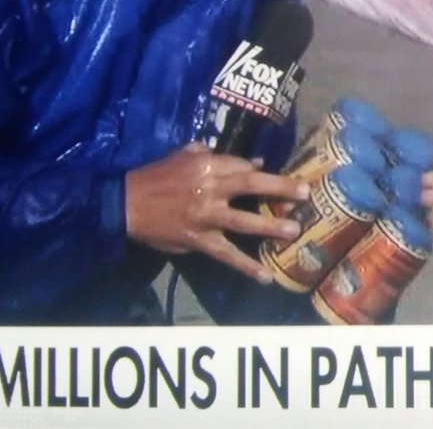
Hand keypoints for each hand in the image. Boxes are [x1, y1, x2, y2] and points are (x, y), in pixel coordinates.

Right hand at [125, 143, 310, 282]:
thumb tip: (254, 162)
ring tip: (294, 231)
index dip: (265, 173)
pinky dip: (245, 266)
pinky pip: (225, 254)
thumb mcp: (186, 155)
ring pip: (243, 222)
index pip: (244, 168)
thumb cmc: (157, 175)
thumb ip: (218, 156)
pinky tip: (265, 276)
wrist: (125, 203)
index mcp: (208, 166)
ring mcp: (205, 217)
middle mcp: (210, 189)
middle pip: (251, 186)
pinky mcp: (198, 240)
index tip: (288, 180)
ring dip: (270, 227)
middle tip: (306, 194)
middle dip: (280, 189)